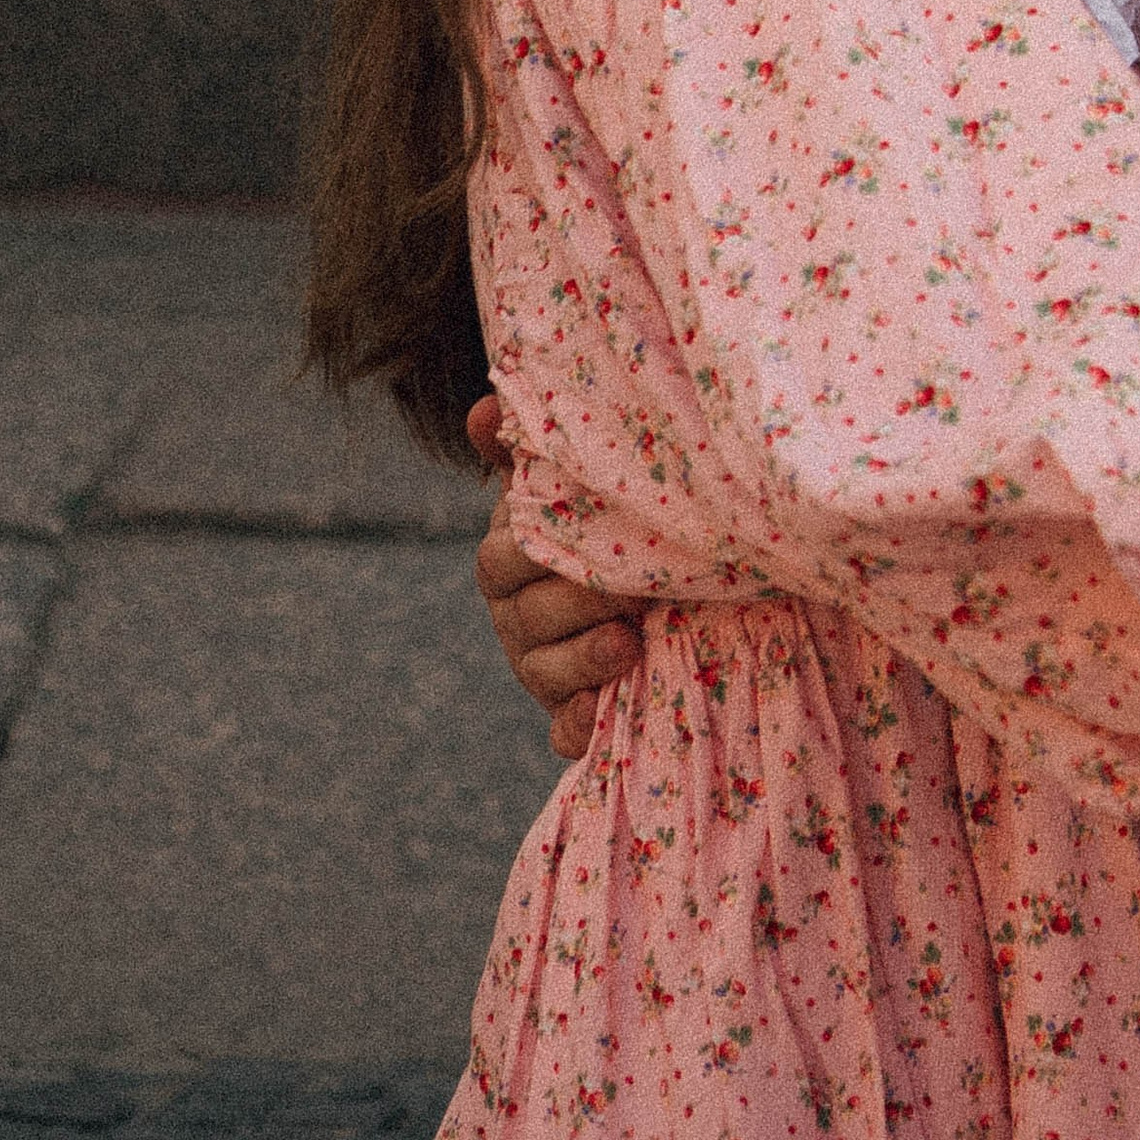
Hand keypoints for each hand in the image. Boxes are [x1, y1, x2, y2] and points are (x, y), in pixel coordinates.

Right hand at [465, 397, 646, 758]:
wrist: (653, 582)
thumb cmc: (598, 519)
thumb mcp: (565, 480)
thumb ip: (527, 446)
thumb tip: (486, 408)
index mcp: (508, 561)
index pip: (501, 560)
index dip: (536, 553)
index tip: (585, 537)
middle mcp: (516, 617)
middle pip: (528, 617)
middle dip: (578, 603)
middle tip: (633, 589)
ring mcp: (540, 668)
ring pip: (545, 673)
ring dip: (585, 662)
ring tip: (630, 644)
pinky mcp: (569, 713)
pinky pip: (566, 731)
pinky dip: (580, 727)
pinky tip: (601, 718)